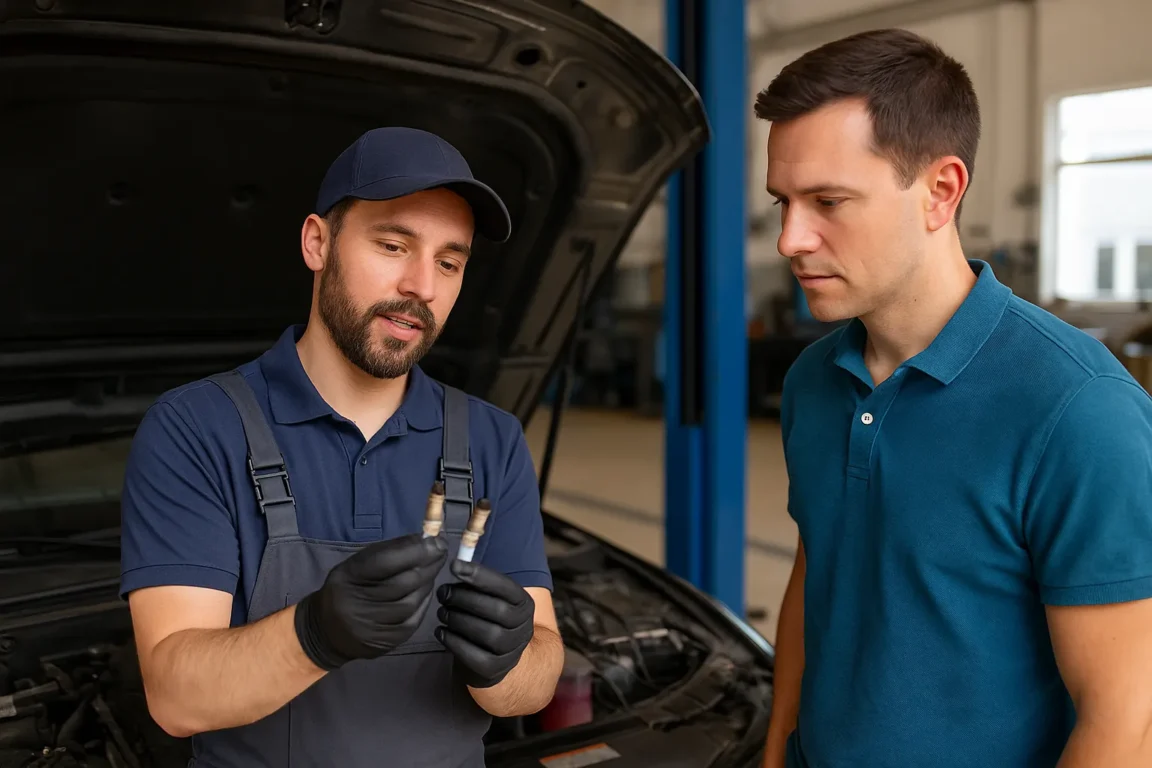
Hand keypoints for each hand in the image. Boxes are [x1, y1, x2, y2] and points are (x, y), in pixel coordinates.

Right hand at [294, 533, 447, 670]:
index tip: (436, 540)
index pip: (386, 561)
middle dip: (428, 564)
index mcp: (347, 577)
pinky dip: (423, 602)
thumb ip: (389, 552)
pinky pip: (413, 620)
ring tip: (431, 570)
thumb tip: (426, 539)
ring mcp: (370, 627)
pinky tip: (424, 592)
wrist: (327, 630)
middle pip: (403, 582)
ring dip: (427, 583)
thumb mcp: (358, 564)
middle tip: (441, 552)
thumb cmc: (349, 588)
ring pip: (411, 602)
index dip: (415, 550)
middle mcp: (356, 604)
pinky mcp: (384, 643)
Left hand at [434, 559, 534, 687]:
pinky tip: (441, 632)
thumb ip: (478, 584)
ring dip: (458, 619)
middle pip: (496, 610)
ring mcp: (512, 650)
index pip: (505, 586)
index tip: (454, 566)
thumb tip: (456, 566)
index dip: (480, 575)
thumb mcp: (491, 598)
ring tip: (441, 612)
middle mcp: (524, 627)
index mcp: (524, 603)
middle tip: (442, 593)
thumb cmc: (489, 618)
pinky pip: (475, 657)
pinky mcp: (496, 670)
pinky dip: (454, 643)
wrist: (499, 656)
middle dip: (464, 599)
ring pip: (487, 633)